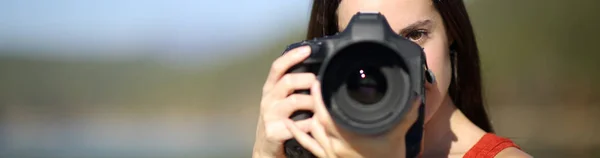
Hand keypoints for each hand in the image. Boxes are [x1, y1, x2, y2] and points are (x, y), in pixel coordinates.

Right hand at [253, 46, 317, 157]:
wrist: (266, 146)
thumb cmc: (278, 119)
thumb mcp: (280, 99)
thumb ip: (292, 85)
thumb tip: (315, 70)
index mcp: (270, 88)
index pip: (278, 67)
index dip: (292, 57)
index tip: (307, 49)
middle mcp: (268, 99)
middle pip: (288, 81)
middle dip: (307, 79)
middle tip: (320, 83)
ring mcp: (270, 115)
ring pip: (295, 101)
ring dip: (313, 102)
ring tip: (322, 104)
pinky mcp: (274, 131)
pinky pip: (299, 125)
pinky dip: (311, 124)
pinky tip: (317, 124)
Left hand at [285, 81, 422, 157]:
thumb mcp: (397, 137)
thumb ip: (405, 116)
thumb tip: (414, 97)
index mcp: (349, 138)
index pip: (328, 114)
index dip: (320, 97)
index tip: (318, 81)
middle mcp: (335, 146)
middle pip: (317, 119)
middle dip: (314, 101)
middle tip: (312, 84)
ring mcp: (329, 154)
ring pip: (311, 130)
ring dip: (308, 114)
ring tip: (306, 97)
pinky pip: (308, 146)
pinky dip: (297, 134)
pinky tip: (288, 123)